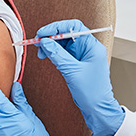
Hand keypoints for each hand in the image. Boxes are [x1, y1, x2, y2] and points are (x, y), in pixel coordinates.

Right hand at [36, 19, 124, 135]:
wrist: (98, 109)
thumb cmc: (92, 92)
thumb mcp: (72, 71)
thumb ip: (57, 54)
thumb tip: (45, 42)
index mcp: (92, 47)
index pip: (74, 27)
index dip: (57, 27)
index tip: (43, 33)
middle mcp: (88, 49)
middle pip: (67, 34)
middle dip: (51, 37)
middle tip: (38, 43)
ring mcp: (83, 56)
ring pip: (64, 44)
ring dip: (51, 46)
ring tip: (40, 52)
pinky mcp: (77, 64)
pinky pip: (64, 53)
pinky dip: (54, 53)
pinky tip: (47, 57)